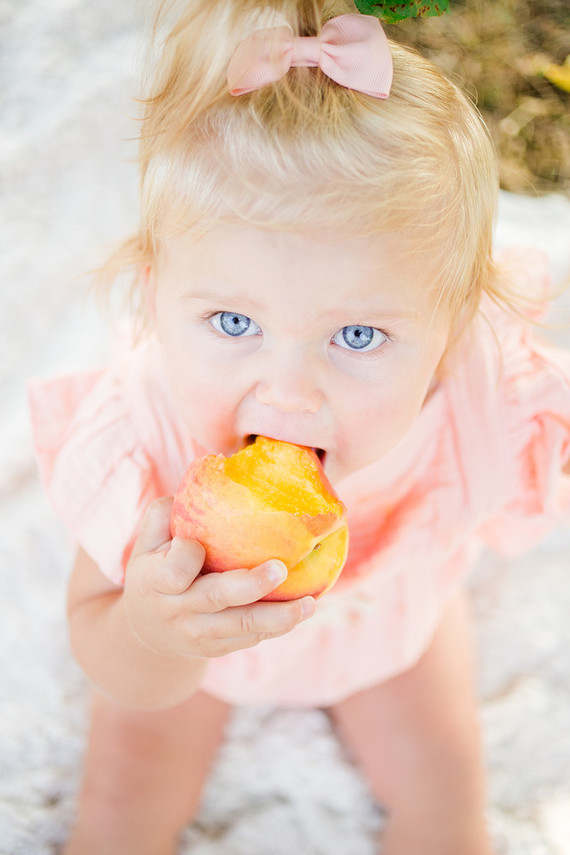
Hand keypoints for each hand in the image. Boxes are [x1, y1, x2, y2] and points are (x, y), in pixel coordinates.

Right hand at [123, 497, 315, 659]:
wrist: (145, 632)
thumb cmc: (153, 572)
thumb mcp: (145, 544)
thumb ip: (164, 515)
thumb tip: (203, 479)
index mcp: (156, 582)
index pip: (173, 569)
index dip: (187, 554)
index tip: (196, 543)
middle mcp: (178, 611)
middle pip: (216, 598)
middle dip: (250, 585)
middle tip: (280, 568)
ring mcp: (198, 634)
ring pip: (242, 626)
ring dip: (279, 616)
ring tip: (310, 604)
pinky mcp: (217, 648)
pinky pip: (251, 638)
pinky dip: (278, 626)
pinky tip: (303, 610)